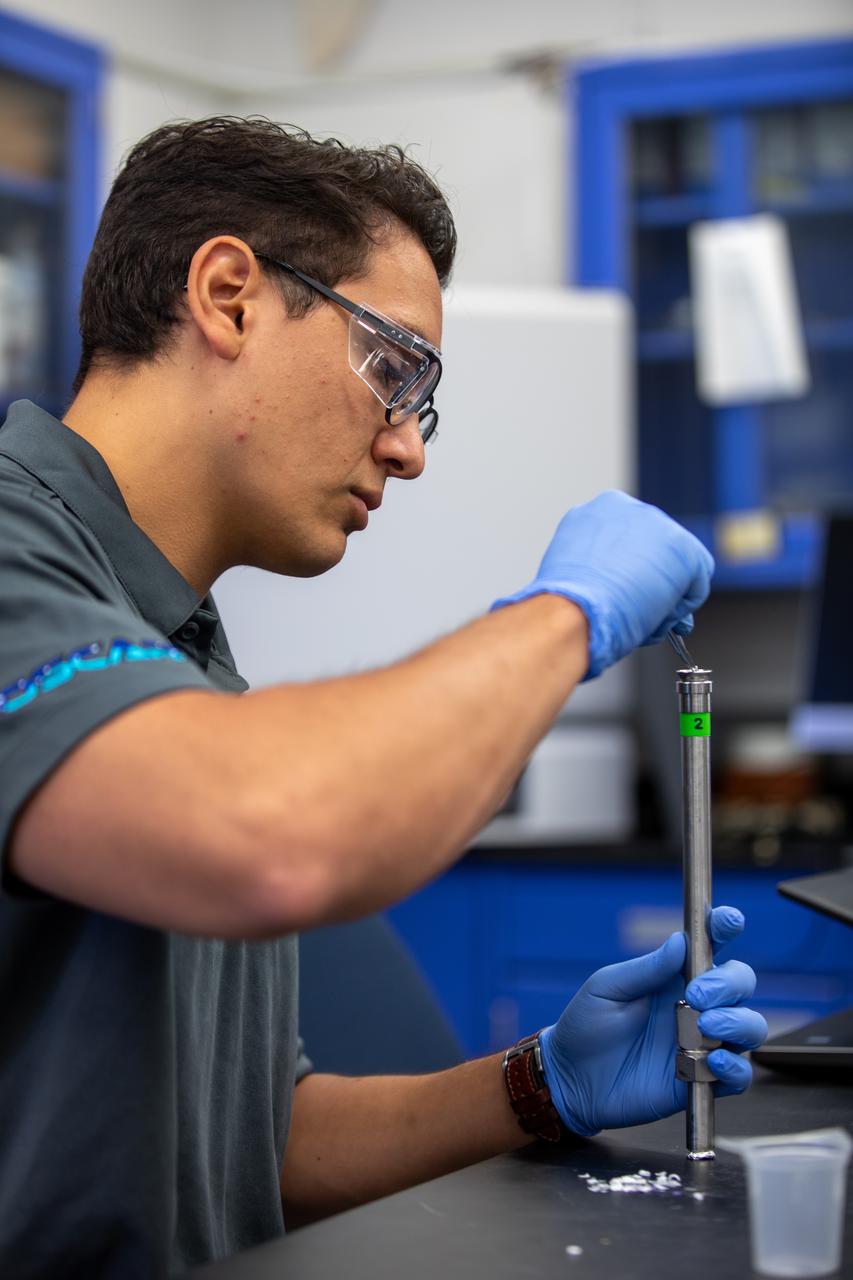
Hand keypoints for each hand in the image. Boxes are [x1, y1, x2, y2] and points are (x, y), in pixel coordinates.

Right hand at [491, 490, 713, 678]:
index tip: (619, 594)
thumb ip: (602, 570)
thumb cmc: (566, 604)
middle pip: (654, 549)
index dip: (625, 573)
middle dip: (649, 580)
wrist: (576, 609)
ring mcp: (658, 524)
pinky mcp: (684, 548)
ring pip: (675, 566)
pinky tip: (654, 615)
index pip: (627, 541)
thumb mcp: (578, 573)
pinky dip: (680, 605)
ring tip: (639, 616)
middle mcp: (629, 508)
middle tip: (635, 609)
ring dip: (664, 593)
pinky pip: (695, 582)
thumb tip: (627, 592)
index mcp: (596, 510)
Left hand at [537, 905, 767, 1136]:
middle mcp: (696, 1006)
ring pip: (750, 1026)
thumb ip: (645, 969)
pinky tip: (713, 1062)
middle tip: (696, 995)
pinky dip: (735, 1067)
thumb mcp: (607, 989)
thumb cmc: (586, 1026)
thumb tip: (680, 941)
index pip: (711, 946)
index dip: (725, 928)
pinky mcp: (702, 1079)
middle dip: (728, 983)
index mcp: (674, 977)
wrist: (571, 1080)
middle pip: (740, 982)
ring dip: (738, 1022)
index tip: (728, 921)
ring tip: (705, 1027)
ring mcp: (703, 1043)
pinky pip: (740, 1074)